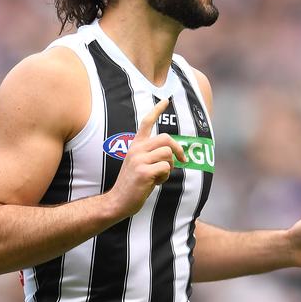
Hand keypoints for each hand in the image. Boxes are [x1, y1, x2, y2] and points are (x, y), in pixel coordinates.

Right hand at [107, 98, 185, 217]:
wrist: (118, 201)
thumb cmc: (132, 184)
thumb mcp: (139, 164)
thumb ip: (152, 155)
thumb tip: (173, 154)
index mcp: (135, 146)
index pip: (146, 122)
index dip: (157, 110)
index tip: (165, 100)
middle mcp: (136, 149)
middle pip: (166, 138)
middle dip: (178, 149)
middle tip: (182, 160)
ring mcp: (139, 160)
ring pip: (167, 154)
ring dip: (170, 166)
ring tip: (161, 175)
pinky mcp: (144, 172)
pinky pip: (166, 168)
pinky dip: (166, 176)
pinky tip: (156, 183)